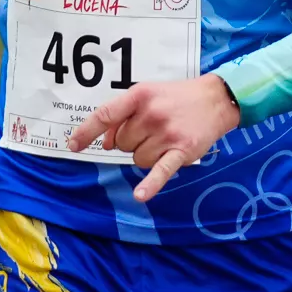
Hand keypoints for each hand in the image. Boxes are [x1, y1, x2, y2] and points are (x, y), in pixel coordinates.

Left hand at [67, 75, 242, 200]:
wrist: (217, 99)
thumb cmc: (177, 97)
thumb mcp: (147, 95)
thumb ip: (122, 115)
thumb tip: (105, 143)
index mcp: (139, 96)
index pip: (105, 116)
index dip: (86, 132)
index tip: (74, 146)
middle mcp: (151, 114)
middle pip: (122, 143)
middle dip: (132, 142)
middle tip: (152, 130)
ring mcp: (166, 133)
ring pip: (137, 159)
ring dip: (146, 155)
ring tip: (164, 140)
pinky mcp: (181, 151)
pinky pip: (160, 171)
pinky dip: (150, 184)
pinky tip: (140, 196)